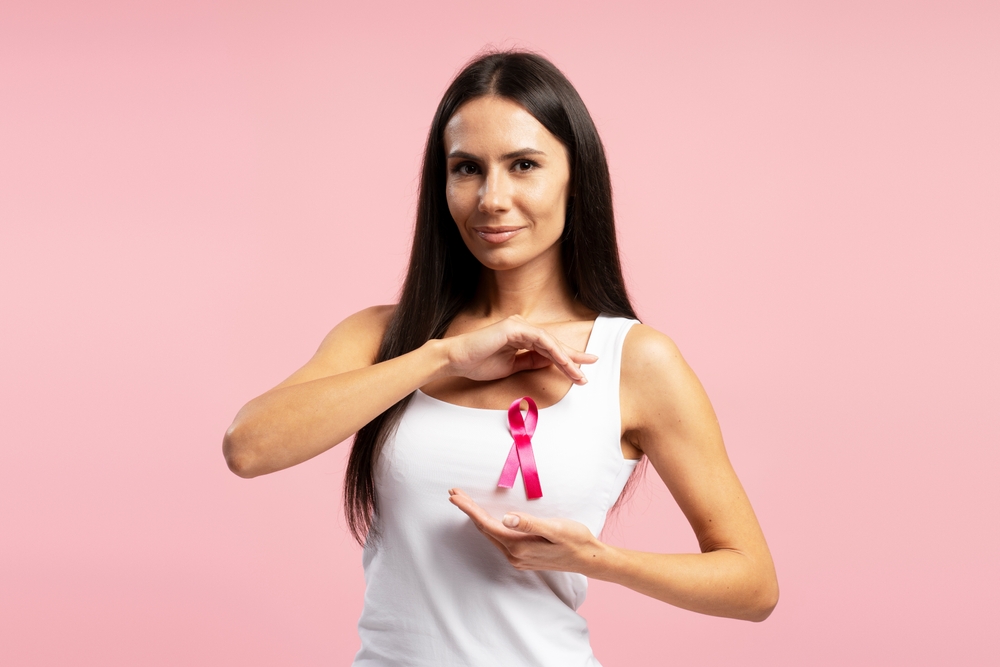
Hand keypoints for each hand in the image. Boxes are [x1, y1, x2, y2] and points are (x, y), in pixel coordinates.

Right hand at [442, 315, 597, 384]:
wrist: (456, 360)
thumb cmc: (478, 363)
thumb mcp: (511, 366)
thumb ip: (531, 362)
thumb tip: (551, 362)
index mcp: (520, 336)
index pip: (548, 348)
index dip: (566, 358)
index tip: (582, 369)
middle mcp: (521, 327)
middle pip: (553, 343)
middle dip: (573, 357)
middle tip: (591, 366)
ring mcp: (518, 325)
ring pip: (550, 342)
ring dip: (566, 358)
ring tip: (579, 372)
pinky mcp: (513, 327)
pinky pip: (540, 340)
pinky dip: (553, 351)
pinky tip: (564, 362)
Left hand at [448, 488, 605, 573]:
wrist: (589, 558)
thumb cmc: (575, 539)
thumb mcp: (555, 528)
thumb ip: (529, 524)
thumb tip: (505, 518)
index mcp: (519, 546)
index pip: (487, 525)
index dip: (469, 509)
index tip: (455, 496)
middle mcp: (514, 555)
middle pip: (485, 529)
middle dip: (468, 511)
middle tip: (454, 493)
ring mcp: (518, 558)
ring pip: (491, 535)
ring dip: (477, 518)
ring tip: (465, 502)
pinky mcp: (523, 557)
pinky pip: (499, 540)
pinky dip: (488, 526)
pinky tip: (486, 519)